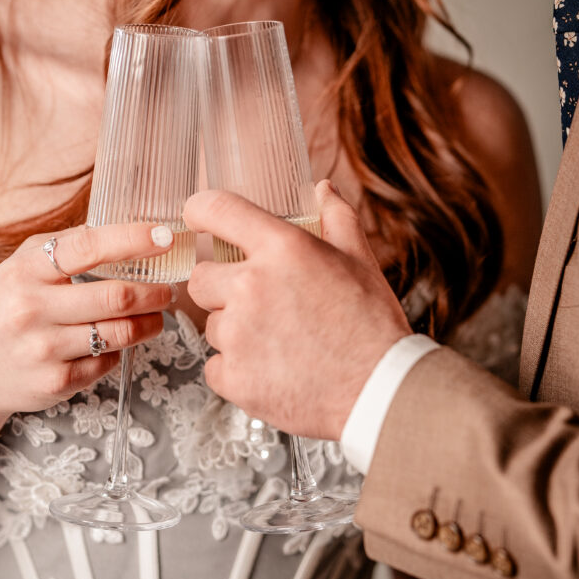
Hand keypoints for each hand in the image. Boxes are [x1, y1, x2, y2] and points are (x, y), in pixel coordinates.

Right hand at [0, 223, 174, 437]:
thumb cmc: (3, 309)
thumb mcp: (20, 267)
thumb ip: (64, 246)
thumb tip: (120, 229)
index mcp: (26, 271)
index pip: (88, 247)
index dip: (133, 241)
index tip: (164, 237)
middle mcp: (32, 309)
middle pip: (117, 296)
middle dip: (155, 291)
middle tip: (168, 288)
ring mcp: (44, 350)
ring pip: (121, 333)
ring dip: (150, 322)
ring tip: (156, 315)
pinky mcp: (56, 383)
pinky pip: (108, 362)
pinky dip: (121, 350)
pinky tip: (119, 342)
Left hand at [184, 181, 410, 440]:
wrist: (380, 389)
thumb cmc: (371, 324)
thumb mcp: (360, 259)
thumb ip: (336, 218)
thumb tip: (322, 189)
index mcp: (281, 248)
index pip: (215, 209)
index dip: (200, 211)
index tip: (198, 218)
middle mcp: (251, 286)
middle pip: (200, 278)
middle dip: (221, 287)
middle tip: (258, 303)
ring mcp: (239, 334)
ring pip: (212, 325)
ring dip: (234, 332)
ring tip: (278, 342)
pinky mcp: (234, 377)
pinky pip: (215, 366)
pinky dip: (237, 370)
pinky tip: (272, 369)